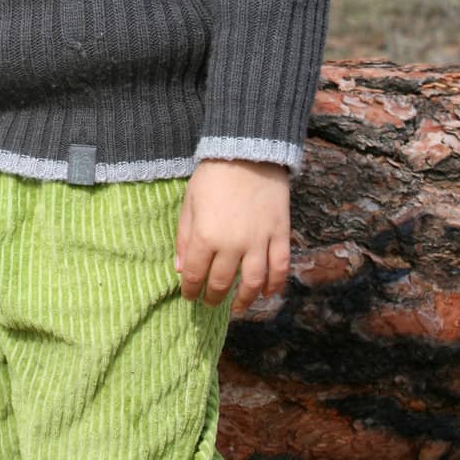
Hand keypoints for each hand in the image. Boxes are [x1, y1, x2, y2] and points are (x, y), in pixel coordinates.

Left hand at [174, 158, 290, 315]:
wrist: (247, 152)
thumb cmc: (213, 176)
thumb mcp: (189, 203)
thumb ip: (184, 237)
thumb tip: (180, 269)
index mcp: (205, 236)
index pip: (194, 274)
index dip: (190, 289)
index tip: (189, 295)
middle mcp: (232, 244)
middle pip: (222, 282)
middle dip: (213, 297)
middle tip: (209, 302)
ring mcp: (259, 241)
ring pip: (253, 283)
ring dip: (244, 301)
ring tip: (238, 308)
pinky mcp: (279, 234)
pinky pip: (279, 267)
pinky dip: (275, 285)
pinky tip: (268, 294)